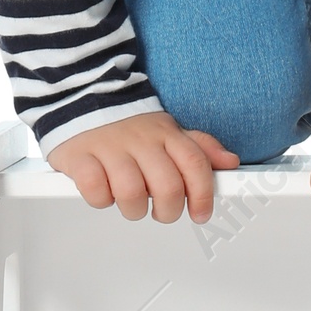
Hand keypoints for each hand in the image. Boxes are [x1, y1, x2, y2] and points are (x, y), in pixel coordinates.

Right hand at [46, 109, 239, 221]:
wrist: (82, 97)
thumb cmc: (130, 126)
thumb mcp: (169, 131)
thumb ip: (200, 148)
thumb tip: (230, 162)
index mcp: (166, 133)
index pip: (195, 164)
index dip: (203, 194)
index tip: (201, 213)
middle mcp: (141, 139)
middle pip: (168, 187)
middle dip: (169, 211)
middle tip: (162, 211)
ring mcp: (110, 147)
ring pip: (132, 194)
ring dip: (133, 208)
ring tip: (130, 201)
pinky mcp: (80, 156)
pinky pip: (96, 190)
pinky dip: (100, 199)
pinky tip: (103, 190)